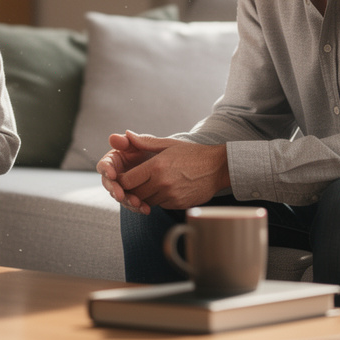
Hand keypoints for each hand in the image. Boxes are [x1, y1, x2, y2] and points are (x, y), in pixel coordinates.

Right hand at [97, 131, 159, 213]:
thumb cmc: (161, 151)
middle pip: (109, 184)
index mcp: (116, 159)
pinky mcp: (134, 197)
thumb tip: (114, 137)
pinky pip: (132, 204)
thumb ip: (135, 141)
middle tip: (120, 195)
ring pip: (120, 196)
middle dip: (115, 190)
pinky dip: (138, 207)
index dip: (106, 170)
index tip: (112, 175)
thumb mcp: (151, 144)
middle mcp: (117, 174)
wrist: (176, 166)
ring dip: (127, 201)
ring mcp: (125, 187)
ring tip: (138, 204)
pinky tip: (146, 209)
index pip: (105, 165)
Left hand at [99, 131, 229, 212]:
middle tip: (136, 183)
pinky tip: (167, 188)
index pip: (127, 181)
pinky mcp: (178, 204)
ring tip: (154, 183)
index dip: (122, 181)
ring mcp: (170, 195)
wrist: (218, 168)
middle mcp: (162, 182)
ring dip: (146, 195)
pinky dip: (160, 199)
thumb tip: (127, 134)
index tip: (124, 177)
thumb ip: (145, 142)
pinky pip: (161, 205)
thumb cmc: (193, 154)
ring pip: (147, 201)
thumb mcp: (169, 144)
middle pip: (135, 194)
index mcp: (156, 166)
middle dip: (132, 190)